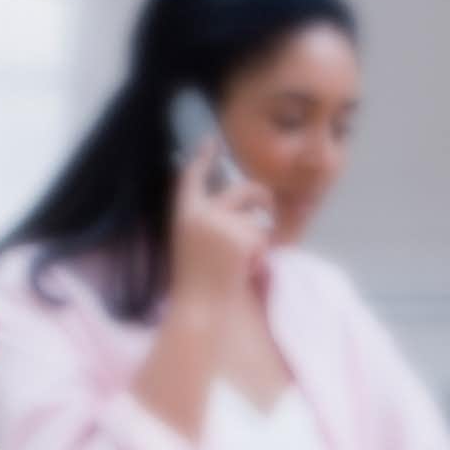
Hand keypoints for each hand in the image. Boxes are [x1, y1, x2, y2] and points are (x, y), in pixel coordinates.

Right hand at [167, 138, 273, 312]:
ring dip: (258, 235)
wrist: (200, 308)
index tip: (212, 141)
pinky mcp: (242, 239)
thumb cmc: (196, 280)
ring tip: (243, 259)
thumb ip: (205, 218)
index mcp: (183, 213)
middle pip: (242, 189)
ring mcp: (222, 225)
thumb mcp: (192, 242)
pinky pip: (263, 236)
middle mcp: (201, 213)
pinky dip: (261, 253)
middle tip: (266, 207)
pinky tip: (245, 269)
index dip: (203, 157)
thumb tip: (229, 199)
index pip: (193, 176)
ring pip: (257, 216)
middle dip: (261, 198)